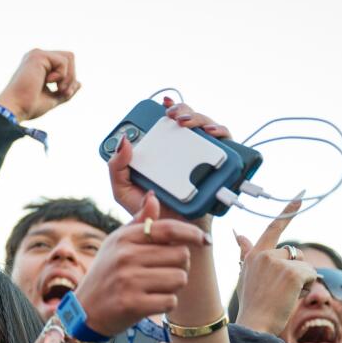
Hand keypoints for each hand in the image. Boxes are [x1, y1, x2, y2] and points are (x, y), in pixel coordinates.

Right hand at [0, 49, 79, 122]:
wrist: (16, 108)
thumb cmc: (29, 106)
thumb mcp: (52, 98)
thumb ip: (65, 91)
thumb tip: (79, 83)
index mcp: (39, 65)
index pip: (65, 64)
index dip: (70, 79)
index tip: (64, 94)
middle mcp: (37, 57)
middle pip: (69, 57)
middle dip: (71, 77)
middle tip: (63, 92)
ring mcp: (37, 54)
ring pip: (69, 57)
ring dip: (69, 77)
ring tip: (58, 89)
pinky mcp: (38, 56)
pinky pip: (64, 61)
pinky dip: (62, 76)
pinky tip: (49, 83)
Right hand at [74, 191, 203, 335]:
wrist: (85, 312)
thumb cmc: (105, 275)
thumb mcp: (116, 244)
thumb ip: (139, 222)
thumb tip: (153, 197)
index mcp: (124, 238)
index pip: (168, 229)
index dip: (191, 233)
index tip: (204, 239)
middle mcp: (126, 256)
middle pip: (181, 254)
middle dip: (179, 265)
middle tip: (163, 272)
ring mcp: (129, 280)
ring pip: (179, 278)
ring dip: (174, 286)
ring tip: (155, 288)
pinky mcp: (133, 304)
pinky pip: (171, 301)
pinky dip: (166, 304)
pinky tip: (150, 302)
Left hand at [107, 102, 231, 219]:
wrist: (173, 235)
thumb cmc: (149, 211)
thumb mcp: (123, 190)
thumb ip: (116, 167)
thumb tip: (124, 141)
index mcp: (162, 152)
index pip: (166, 123)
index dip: (167, 109)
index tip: (161, 106)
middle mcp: (183, 151)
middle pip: (187, 120)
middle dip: (181, 110)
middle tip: (171, 116)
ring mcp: (202, 157)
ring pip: (206, 126)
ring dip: (197, 117)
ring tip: (184, 123)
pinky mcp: (220, 166)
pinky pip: (226, 143)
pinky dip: (220, 132)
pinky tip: (210, 132)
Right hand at [234, 196, 316, 335]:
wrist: (255, 324)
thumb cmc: (252, 304)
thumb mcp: (246, 275)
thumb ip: (246, 252)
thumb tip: (237, 233)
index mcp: (254, 254)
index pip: (273, 228)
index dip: (288, 212)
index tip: (301, 196)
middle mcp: (264, 254)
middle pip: (295, 253)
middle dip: (296, 270)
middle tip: (280, 290)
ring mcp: (278, 262)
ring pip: (305, 265)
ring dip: (302, 280)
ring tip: (284, 295)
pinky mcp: (292, 273)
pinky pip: (311, 274)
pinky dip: (307, 287)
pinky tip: (292, 297)